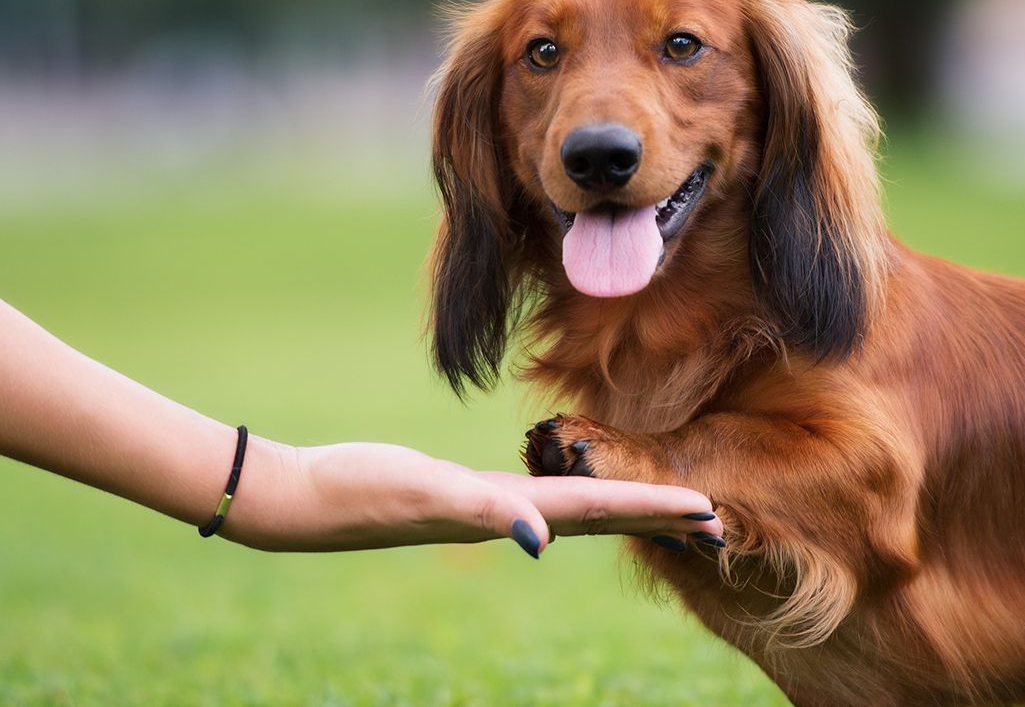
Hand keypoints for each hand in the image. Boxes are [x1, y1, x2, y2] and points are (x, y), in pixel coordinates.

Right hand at [224, 441, 722, 555]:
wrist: (304, 498)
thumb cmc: (358, 490)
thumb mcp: (422, 495)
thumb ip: (481, 511)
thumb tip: (541, 539)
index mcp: (511, 510)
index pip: (602, 507)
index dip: (656, 508)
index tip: (709, 512)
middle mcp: (510, 513)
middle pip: (603, 516)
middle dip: (658, 518)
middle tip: (714, 522)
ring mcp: (490, 505)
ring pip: (578, 508)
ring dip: (626, 510)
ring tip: (665, 511)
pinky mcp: (467, 493)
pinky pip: (540, 495)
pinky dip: (575, 495)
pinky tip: (577, 490)